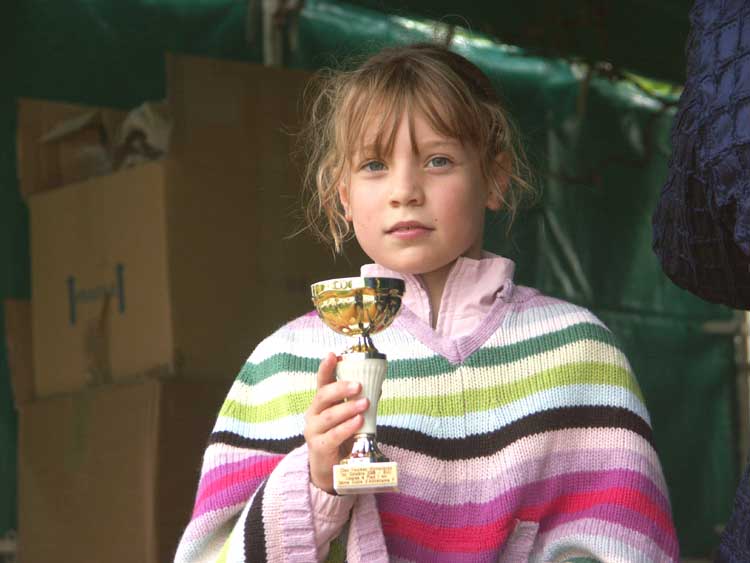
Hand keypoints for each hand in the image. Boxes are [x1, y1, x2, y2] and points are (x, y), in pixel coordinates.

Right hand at [304, 352, 368, 493]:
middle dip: (341, 388)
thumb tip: (376, 386)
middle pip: (323, 396)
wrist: (329, 469)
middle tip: (358, 385)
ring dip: (348, 408)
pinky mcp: (319, 447)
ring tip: (365, 404)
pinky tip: (358, 422)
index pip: (322, 382)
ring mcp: (314, 431)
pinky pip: (333, 435)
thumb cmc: (341, 438)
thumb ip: (358, 403)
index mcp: (321, 403)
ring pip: (329, 416)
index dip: (326, 368)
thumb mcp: (348, 417)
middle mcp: (314, 414)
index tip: (333, 355)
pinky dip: (346, 427)